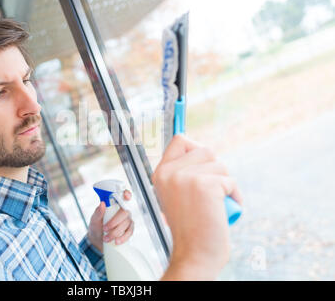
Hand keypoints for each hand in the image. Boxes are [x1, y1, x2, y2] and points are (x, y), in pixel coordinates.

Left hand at [88, 190, 133, 252]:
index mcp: (114, 204)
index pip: (123, 195)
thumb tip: (102, 204)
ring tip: (106, 238)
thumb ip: (98, 212)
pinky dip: (123, 237)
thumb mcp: (94, 220)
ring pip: (127, 223)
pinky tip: (116, 241)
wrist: (97, 240)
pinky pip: (130, 232)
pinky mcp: (129, 229)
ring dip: (116, 232)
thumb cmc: (96, 226)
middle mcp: (122, 210)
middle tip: (105, 228)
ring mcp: (127, 220)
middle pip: (125, 212)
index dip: (126, 194)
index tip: (126, 196)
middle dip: (115, 221)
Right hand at [151, 135, 241, 279]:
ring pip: (219, 164)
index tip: (204, 160)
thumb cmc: (190, 228)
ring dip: (225, 182)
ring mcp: (185, 177)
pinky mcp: (204, 185)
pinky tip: (226, 209)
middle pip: (205, 149)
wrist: (194, 255)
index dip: (195, 146)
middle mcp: (169, 172)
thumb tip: (202, 150)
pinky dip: (234, 194)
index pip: (180, 140)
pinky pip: (230, 181)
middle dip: (216, 168)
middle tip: (212, 191)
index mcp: (160, 174)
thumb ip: (182, 174)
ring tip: (218, 203)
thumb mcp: (176, 195)